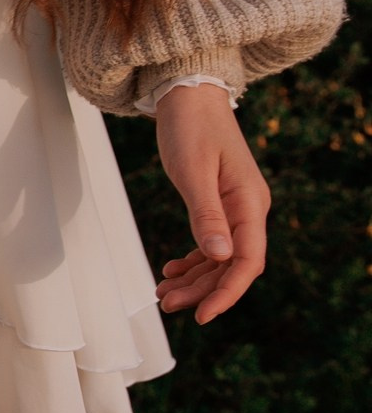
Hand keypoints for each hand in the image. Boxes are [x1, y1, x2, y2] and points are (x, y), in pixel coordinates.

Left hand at [152, 84, 269, 322]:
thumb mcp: (193, 171)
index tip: (202, 315)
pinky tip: (172, 271)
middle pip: (231, 266)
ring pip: (219, 258)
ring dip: (194, 280)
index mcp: (249, 204)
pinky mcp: (218, 205)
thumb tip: (221, 256)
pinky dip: (193, 261)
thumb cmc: (191, 128)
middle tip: (167, 305)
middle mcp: (247, 210)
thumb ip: (206, 214)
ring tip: (163, 295)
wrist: (188, 97)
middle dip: (202, 290)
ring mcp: (234, 209)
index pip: (247, 261)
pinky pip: (211, 243)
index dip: (227, 292)